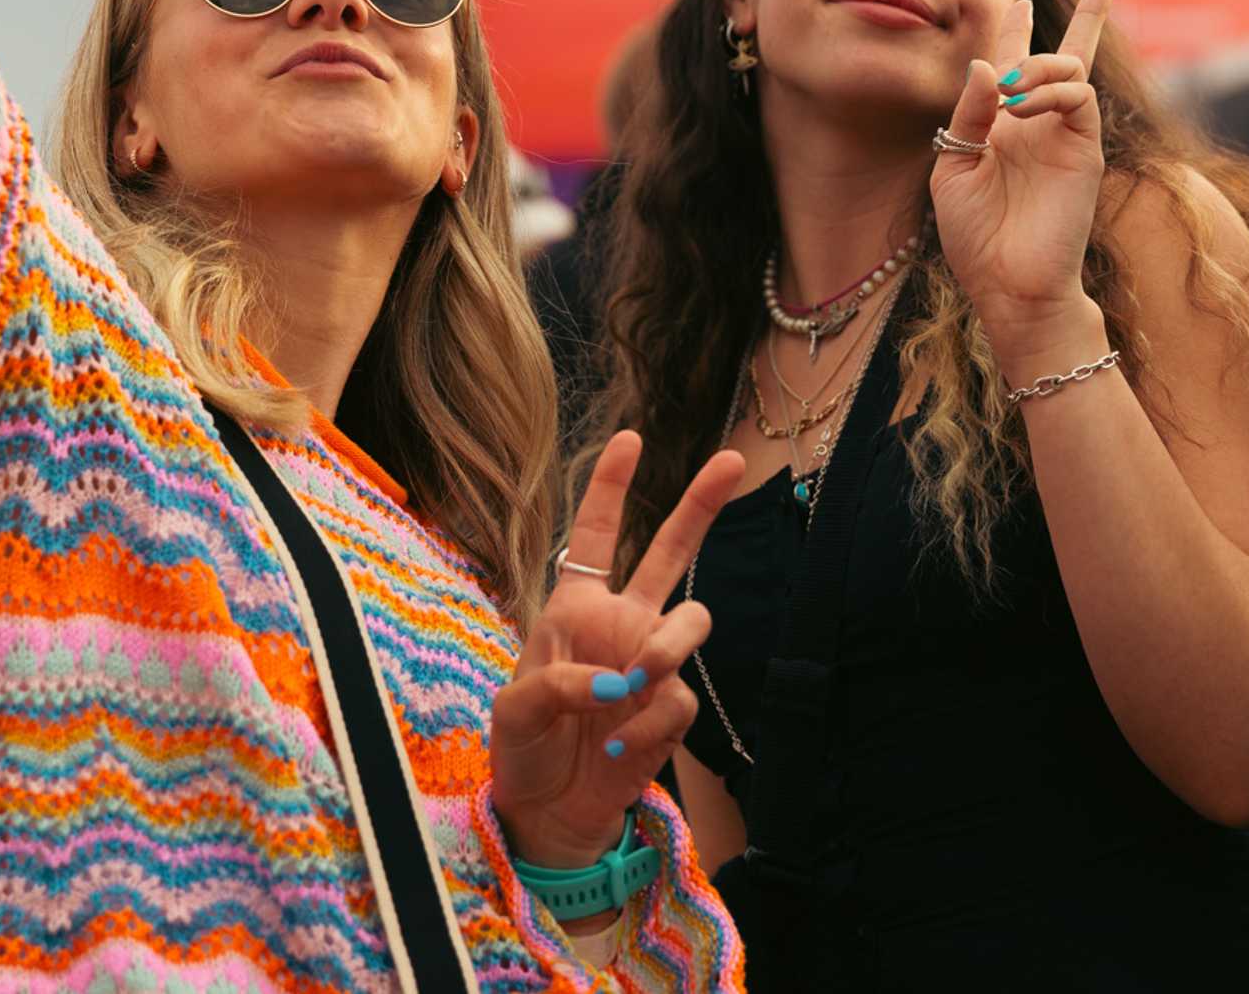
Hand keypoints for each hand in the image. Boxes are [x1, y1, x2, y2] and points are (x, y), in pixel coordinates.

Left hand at [489, 432, 744, 871]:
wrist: (548, 810)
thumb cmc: (523, 746)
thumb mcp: (514, 710)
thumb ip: (557, 682)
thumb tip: (617, 680)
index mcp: (575, 606)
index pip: (597, 537)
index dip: (612, 487)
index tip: (630, 438)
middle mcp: (621, 622)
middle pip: (672, 551)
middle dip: (701, 504)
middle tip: (734, 461)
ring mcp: (651, 663)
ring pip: (692, 620)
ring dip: (668, 647)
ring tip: (636, 680)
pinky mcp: (671, 709)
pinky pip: (680, 698)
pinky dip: (649, 722)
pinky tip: (617, 746)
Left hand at [928, 0, 1116, 357]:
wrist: (1007, 284)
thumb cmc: (976, 237)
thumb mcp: (953, 167)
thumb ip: (968, 114)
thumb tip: (986, 64)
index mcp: (1001, 127)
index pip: (1013, 68)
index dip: (1016, 32)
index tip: (1020, 3)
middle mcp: (1037, 124)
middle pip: (1069, 56)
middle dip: (1090, 16)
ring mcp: (1064, 135)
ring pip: (1073, 68)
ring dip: (1039, 64)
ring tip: (1011, 91)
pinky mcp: (1084, 149)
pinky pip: (1080, 97)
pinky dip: (1050, 90)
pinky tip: (1020, 109)